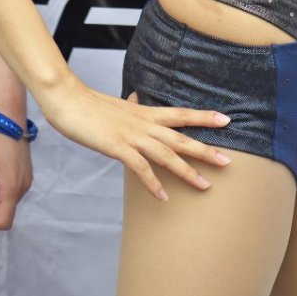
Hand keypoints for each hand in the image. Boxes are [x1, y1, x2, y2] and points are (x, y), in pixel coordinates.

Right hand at [42, 76, 231, 200]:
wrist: (67, 99)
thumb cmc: (90, 104)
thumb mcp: (117, 104)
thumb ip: (132, 105)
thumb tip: (140, 98)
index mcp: (145, 112)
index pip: (180, 113)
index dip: (203, 117)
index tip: (225, 119)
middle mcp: (143, 123)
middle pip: (180, 137)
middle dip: (205, 150)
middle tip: (228, 161)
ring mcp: (131, 135)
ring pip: (166, 154)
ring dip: (186, 171)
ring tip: (205, 186)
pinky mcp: (116, 147)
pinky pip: (139, 168)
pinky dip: (152, 183)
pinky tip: (163, 198)